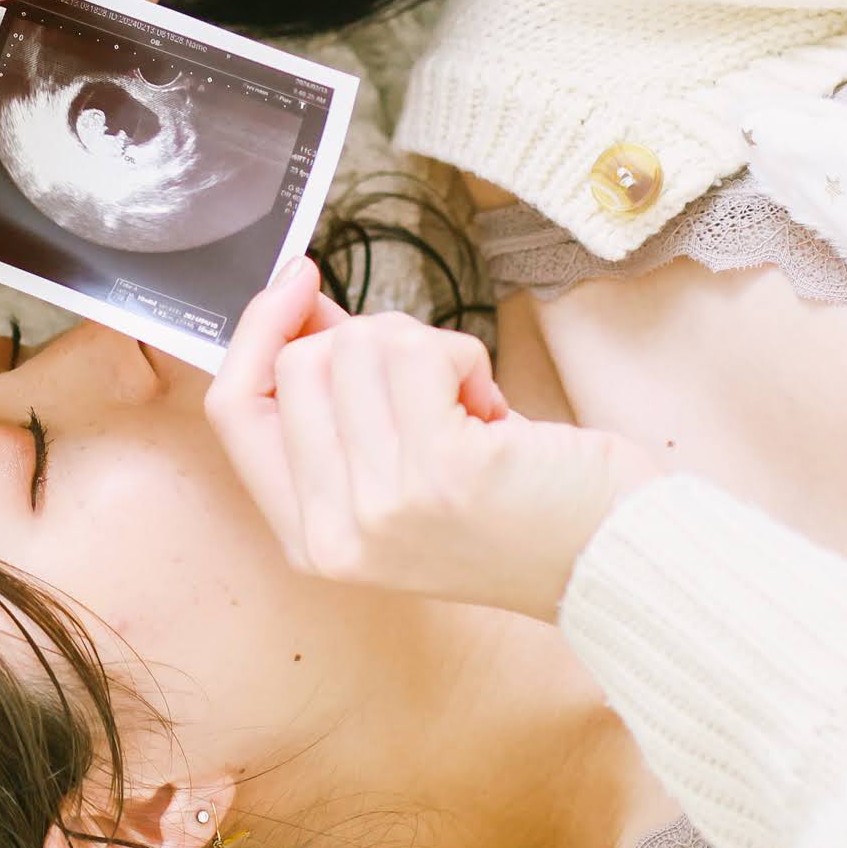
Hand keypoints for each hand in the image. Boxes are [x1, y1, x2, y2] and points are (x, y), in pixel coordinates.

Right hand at [204, 257, 659, 620]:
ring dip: (425, 349)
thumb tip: (303, 313)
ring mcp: (382, 506)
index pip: (233, 412)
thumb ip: (340, 405)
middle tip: (434, 386)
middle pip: (297, 364)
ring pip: (356, 347)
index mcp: (311, 541)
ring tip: (469, 406)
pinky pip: (418, 352)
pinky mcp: (438, 471)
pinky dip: (461, 356)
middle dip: (370, 342)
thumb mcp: (400, 471)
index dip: (256, 333)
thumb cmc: (522, 511)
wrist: (613, 563)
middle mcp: (335, 534)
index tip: (296, 284)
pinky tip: (492, 407)